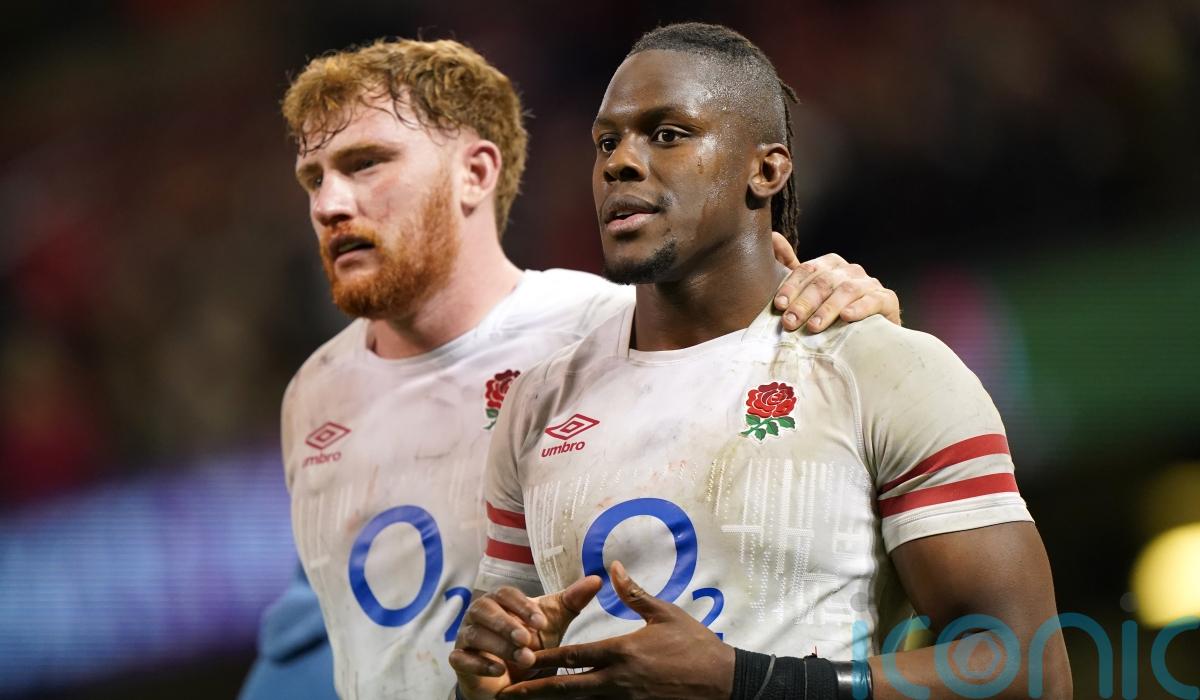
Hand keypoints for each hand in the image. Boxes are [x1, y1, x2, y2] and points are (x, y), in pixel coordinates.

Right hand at [450, 577, 601, 699]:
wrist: (515, 677)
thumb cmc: (532, 643)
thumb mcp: (554, 623)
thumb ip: (572, 601)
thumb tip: (596, 579)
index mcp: (500, 600)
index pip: (506, 594)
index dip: (522, 606)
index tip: (541, 621)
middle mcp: (479, 613)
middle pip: (485, 609)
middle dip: (506, 624)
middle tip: (527, 640)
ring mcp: (466, 636)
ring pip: (474, 634)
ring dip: (498, 646)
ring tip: (523, 658)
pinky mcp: (459, 659)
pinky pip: (461, 658)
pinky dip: (480, 663)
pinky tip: (499, 670)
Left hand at [498, 561, 734, 699]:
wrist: (725, 683)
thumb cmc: (696, 646)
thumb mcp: (666, 615)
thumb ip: (634, 594)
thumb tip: (612, 569)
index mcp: (621, 651)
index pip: (572, 656)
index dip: (543, 658)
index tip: (520, 658)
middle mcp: (618, 680)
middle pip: (566, 688)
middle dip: (534, 691)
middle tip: (507, 693)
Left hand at [770, 232, 901, 331]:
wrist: (869, 333)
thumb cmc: (833, 313)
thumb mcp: (809, 293)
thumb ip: (790, 269)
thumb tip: (773, 237)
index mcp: (830, 265)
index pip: (807, 270)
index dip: (791, 287)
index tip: (779, 305)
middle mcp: (850, 270)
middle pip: (823, 282)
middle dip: (804, 303)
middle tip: (790, 322)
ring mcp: (869, 284)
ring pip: (846, 291)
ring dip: (827, 309)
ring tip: (813, 326)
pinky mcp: (886, 299)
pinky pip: (873, 300)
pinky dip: (859, 308)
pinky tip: (846, 317)